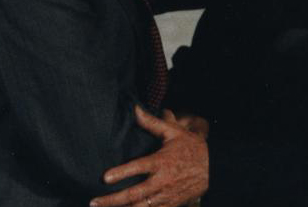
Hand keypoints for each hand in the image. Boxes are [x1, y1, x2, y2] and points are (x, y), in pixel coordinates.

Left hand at [90, 105, 208, 206]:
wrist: (213, 168)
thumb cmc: (191, 147)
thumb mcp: (173, 132)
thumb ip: (152, 122)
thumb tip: (135, 109)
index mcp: (161, 162)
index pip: (138, 168)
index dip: (121, 173)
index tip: (105, 177)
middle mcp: (162, 181)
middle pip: (134, 194)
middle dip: (113, 200)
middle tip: (94, 202)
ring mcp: (166, 196)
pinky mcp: (171, 205)